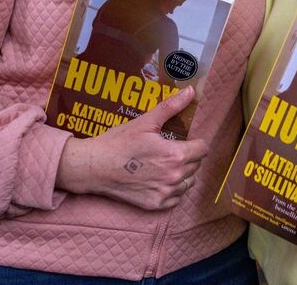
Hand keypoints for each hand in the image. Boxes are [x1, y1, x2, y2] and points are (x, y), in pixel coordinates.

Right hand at [55, 85, 206, 209]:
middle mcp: (174, 177)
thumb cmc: (118, 142)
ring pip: (188, 182)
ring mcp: (165, 193)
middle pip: (196, 165)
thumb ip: (171, 107)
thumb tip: (190, 91)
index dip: (196, 142)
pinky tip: (160, 178)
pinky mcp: (155, 204)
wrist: (94, 167)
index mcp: (175, 155)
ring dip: (183, 173)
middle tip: (171, 149)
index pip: (202, 149)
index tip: (185, 139)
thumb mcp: (146, 121)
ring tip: (166, 163)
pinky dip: (172, 189)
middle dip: (188, 155)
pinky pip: (176, 198)